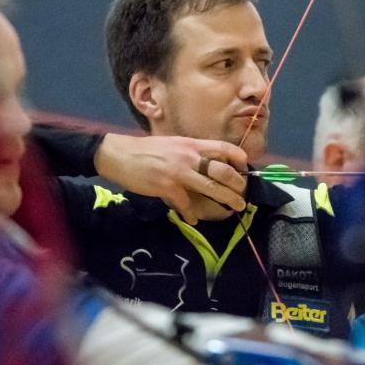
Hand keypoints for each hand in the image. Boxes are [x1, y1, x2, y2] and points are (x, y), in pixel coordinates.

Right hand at [94, 134, 247, 223]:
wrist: (120, 155)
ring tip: (234, 208)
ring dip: (226, 200)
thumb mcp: (173, 144)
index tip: (244, 169)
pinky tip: (193, 220)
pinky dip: (191, 214)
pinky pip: (186, 204)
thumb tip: (208, 163)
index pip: (223, 147)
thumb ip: (191, 152)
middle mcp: (189, 156)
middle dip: (238, 185)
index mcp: (191, 144)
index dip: (238, 158)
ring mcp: (179, 172)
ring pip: (211, 188)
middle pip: (223, 171)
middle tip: (243, 195)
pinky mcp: (167, 187)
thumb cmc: (147, 150)